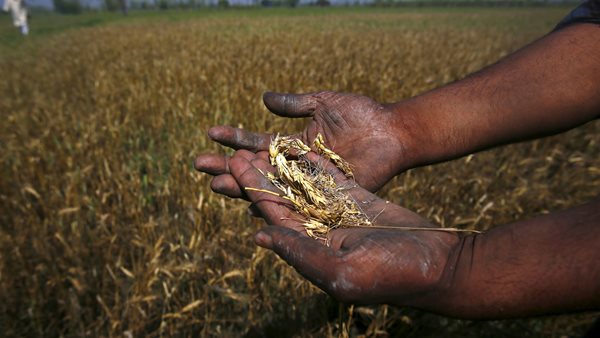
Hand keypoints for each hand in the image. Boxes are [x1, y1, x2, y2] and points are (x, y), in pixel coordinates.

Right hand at [195, 91, 417, 195]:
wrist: (392, 131)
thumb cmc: (361, 115)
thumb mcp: (324, 103)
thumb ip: (296, 104)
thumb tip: (263, 98)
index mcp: (295, 145)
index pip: (257, 143)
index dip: (234, 138)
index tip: (210, 132)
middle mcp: (296, 167)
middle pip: (255, 169)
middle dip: (227, 166)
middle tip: (199, 164)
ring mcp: (309, 184)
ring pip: (269, 188)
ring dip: (242, 186)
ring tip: (216, 184)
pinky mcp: (324, 197)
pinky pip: (295, 204)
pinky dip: (274, 205)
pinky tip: (250, 206)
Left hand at [227, 149, 457, 305]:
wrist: (438, 264)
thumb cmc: (393, 275)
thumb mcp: (342, 269)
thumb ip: (300, 252)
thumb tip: (259, 236)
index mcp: (311, 249)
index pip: (274, 216)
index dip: (252, 191)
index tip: (232, 167)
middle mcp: (320, 231)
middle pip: (282, 199)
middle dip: (260, 176)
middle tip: (235, 152)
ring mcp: (339, 214)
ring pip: (302, 186)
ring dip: (280, 167)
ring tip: (258, 145)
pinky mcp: (358, 200)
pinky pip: (330, 179)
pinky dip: (313, 163)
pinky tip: (295, 148)